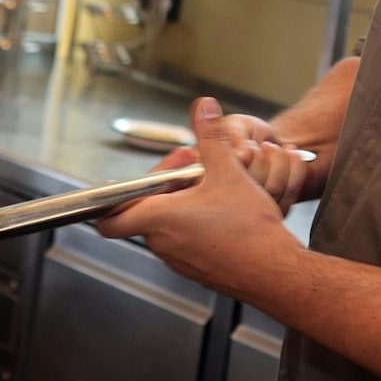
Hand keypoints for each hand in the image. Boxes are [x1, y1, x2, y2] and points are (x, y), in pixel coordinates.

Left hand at [95, 97, 305, 299]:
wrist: (273, 272)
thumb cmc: (248, 229)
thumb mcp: (229, 172)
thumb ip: (211, 136)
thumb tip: (204, 108)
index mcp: (159, 217)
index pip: (109, 218)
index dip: (108, 202)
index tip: (113, 189)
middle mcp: (161, 243)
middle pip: (143, 213)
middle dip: (163, 189)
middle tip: (189, 172)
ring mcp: (177, 260)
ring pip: (164, 227)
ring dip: (178, 208)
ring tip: (207, 193)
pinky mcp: (194, 269)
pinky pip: (182, 242)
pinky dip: (192, 226)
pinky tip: (218, 216)